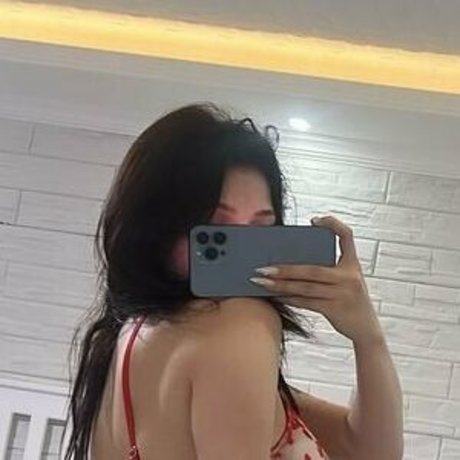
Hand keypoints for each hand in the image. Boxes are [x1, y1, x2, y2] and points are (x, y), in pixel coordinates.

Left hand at [249, 215, 384, 344]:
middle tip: (262, 268)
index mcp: (353, 264)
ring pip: (306, 287)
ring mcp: (343, 293)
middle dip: (285, 268)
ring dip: (281, 285)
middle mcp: (349, 276)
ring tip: (262, 282)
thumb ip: (329, 269)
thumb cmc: (350, 300)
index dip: (332, 224)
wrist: (366, 328)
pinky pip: (307, 302)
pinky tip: (276, 296)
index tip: (313, 220)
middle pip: (312, 269)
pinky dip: (289, 298)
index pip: (347, 236)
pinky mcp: (335, 309)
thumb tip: (293, 261)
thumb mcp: (347, 280)